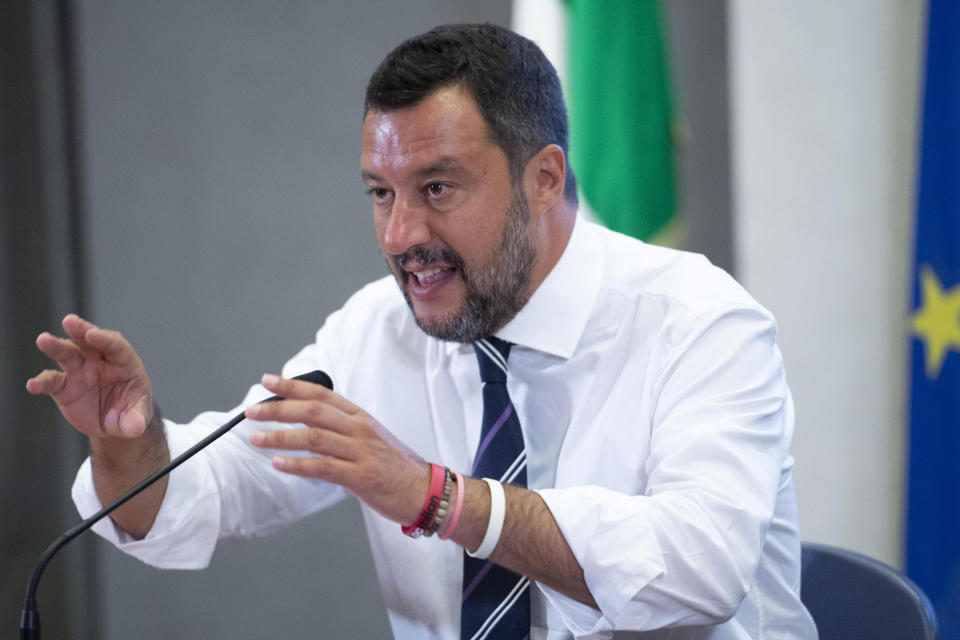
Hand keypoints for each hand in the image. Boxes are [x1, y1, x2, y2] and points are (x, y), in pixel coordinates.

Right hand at [26, 314, 153, 439]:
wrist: (114, 421)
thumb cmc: (131, 411)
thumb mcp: (136, 418)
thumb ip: (135, 421)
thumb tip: (135, 428)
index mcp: (124, 363)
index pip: (116, 346)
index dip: (105, 339)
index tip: (93, 334)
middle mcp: (100, 361)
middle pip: (89, 342)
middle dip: (80, 330)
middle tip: (69, 321)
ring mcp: (80, 371)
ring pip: (67, 354)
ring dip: (56, 347)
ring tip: (43, 340)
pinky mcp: (64, 386)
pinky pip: (52, 381)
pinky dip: (42, 382)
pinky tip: (33, 385)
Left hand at [246, 373, 429, 524]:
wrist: (425, 490)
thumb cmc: (395, 466)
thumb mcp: (371, 438)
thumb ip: (342, 429)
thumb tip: (307, 424)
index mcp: (359, 417)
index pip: (321, 394)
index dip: (292, 386)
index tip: (267, 380)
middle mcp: (359, 429)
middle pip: (313, 411)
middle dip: (278, 409)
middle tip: (252, 411)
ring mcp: (360, 452)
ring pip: (314, 437)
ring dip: (280, 437)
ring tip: (256, 438)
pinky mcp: (361, 477)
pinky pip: (323, 468)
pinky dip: (298, 465)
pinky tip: (279, 464)